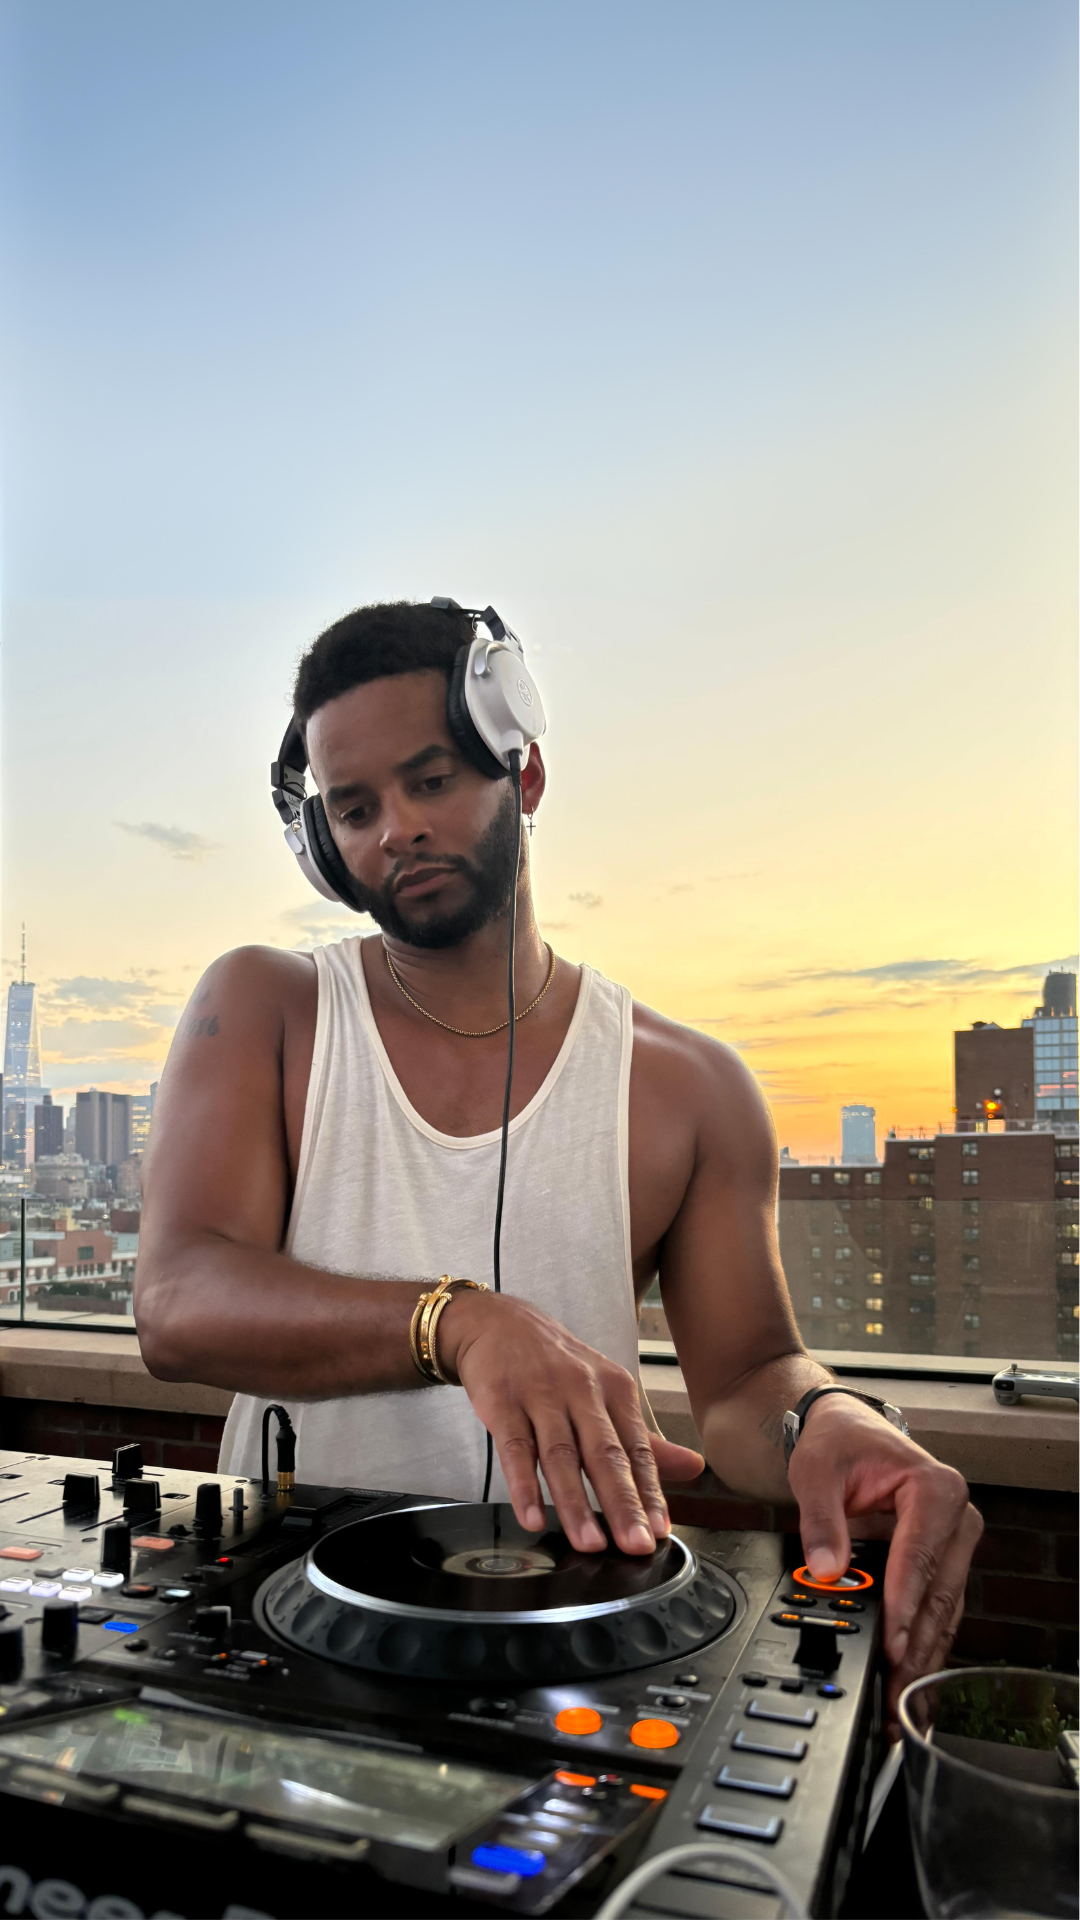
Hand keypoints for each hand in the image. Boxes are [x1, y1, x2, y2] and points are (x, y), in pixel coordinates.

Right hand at [439, 1289, 704, 1554]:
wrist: (499, 1322)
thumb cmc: (558, 1366)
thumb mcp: (606, 1392)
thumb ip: (645, 1439)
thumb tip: (695, 1467)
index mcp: (614, 1389)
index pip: (637, 1449)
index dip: (650, 1492)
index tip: (659, 1531)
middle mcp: (581, 1390)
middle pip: (604, 1454)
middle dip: (622, 1503)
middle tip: (635, 1545)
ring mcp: (540, 1395)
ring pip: (561, 1455)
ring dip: (574, 1502)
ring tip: (588, 1544)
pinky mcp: (502, 1401)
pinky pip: (514, 1448)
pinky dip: (523, 1485)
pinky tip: (531, 1518)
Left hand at [785, 1393, 983, 1731]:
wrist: (842, 1428)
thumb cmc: (837, 1442)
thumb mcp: (816, 1472)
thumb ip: (821, 1521)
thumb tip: (827, 1568)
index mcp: (935, 1487)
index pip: (919, 1556)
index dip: (905, 1604)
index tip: (893, 1644)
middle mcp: (955, 1516)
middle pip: (940, 1592)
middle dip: (918, 1644)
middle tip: (896, 1687)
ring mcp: (952, 1542)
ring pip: (944, 1608)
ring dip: (924, 1653)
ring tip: (904, 1696)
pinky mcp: (941, 1561)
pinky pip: (936, 1607)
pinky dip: (924, 1641)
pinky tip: (912, 1675)